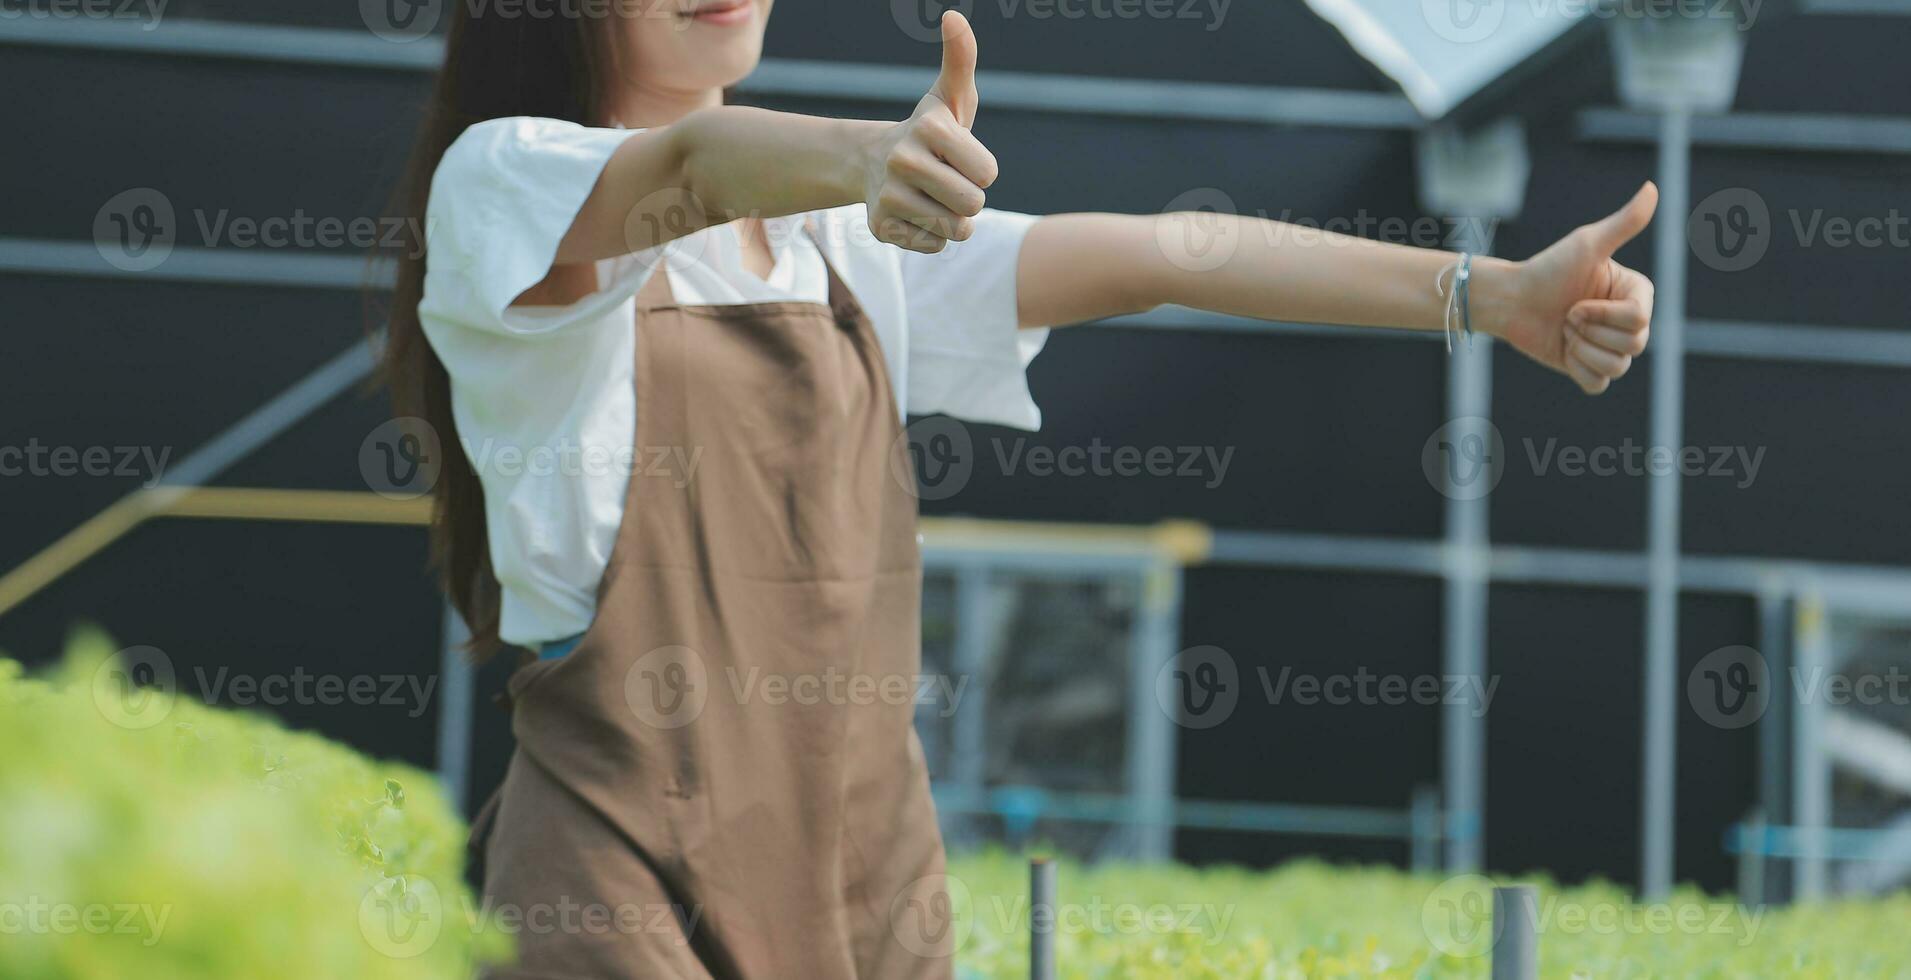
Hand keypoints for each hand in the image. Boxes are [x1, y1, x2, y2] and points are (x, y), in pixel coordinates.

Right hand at [861, 11, 998, 252]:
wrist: (875, 163)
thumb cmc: (930, 132)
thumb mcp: (950, 96)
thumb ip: (961, 59)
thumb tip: (953, 16)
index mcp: (929, 129)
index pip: (988, 174)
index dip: (981, 170)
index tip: (959, 157)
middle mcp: (904, 161)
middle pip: (973, 204)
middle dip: (969, 197)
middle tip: (947, 181)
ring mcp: (889, 197)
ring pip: (955, 229)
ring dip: (953, 219)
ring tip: (933, 197)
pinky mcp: (882, 228)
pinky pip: (935, 246)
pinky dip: (933, 236)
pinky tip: (916, 214)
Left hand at [1489, 183, 1659, 394]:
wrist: (1511, 300)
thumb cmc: (1548, 268)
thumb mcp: (1587, 244)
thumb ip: (1625, 222)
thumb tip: (1653, 188)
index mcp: (1636, 294)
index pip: (1639, 319)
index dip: (1603, 315)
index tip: (1576, 302)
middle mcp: (1629, 321)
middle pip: (1634, 346)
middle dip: (1590, 332)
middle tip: (1567, 315)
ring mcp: (1610, 346)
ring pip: (1617, 367)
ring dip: (1582, 350)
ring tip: (1565, 330)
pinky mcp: (1590, 368)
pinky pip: (1599, 384)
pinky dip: (1578, 370)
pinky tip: (1565, 351)